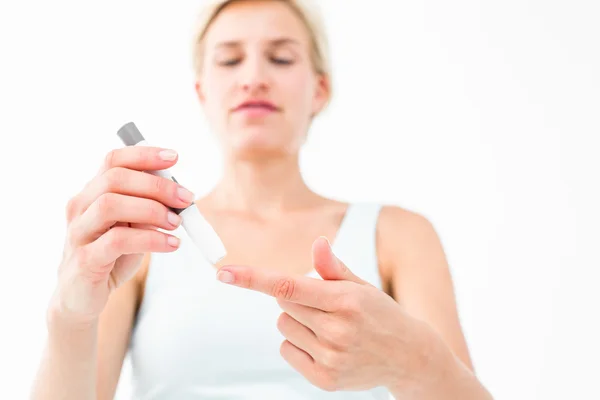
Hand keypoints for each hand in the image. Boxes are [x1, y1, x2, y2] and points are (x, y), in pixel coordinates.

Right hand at [51, 146, 194, 324]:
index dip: (144, 155)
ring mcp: (79, 232)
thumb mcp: (133, 227)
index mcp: (92, 192)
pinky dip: (150, 239)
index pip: (113, 161)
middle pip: (115, 179)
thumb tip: (179, 195)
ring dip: (152, 210)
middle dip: (157, 185)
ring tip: (177, 223)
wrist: (81, 297)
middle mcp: (80, 207)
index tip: (174, 158)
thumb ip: (148, 209)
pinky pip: (117, 241)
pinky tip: (171, 244)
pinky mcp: (84, 259)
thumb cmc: (111, 256)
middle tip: (186, 199)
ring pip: (110, 205)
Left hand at [215, 237, 436, 392]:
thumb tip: (317, 243)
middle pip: (282, 303)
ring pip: (283, 326)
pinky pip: (287, 350)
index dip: (253, 278)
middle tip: (323, 305)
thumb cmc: (379, 313)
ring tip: (328, 326)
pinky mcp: (324, 379)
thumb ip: (333, 267)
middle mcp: (337, 331)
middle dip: (295, 297)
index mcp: (346, 301)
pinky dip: (298, 343)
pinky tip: (325, 345)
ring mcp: (330, 358)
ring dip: (297, 320)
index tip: (223, 273)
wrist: (408, 356)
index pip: (288, 285)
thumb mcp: (361, 286)